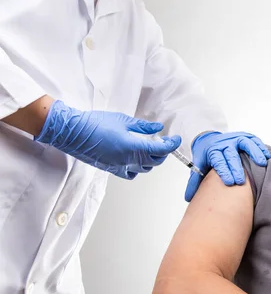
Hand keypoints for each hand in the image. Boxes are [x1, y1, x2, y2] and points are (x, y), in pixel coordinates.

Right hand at [35, 100, 180, 178]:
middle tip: (165, 142)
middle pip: (155, 161)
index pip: (160, 150)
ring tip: (151, 148)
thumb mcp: (123, 120)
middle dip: (163, 152)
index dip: (171, 145)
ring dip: (152, 160)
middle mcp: (128, 160)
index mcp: (132, 147)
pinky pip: (130, 173)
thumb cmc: (94, 124)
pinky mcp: (111, 169)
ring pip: (144, 168)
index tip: (176, 139)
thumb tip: (157, 127)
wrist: (72, 132)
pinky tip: (136, 159)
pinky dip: (138, 168)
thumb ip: (142, 126)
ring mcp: (119, 166)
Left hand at [184, 131, 270, 201]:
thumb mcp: (199, 165)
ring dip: (254, 152)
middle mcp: (224, 143)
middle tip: (241, 181)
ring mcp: (234, 138)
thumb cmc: (206, 156)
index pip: (218, 160)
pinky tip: (266, 155)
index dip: (224, 171)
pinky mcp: (243, 136)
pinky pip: (253, 139)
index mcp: (212, 150)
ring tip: (262, 163)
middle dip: (237, 168)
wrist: (208, 139)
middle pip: (231, 154)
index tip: (229, 182)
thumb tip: (188, 198)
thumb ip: (194, 181)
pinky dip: (260, 146)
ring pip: (245, 143)